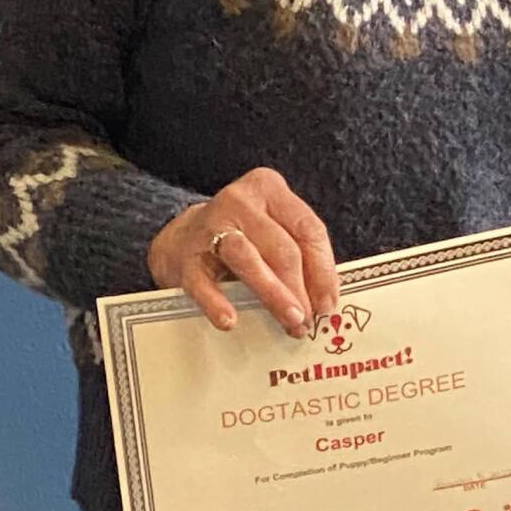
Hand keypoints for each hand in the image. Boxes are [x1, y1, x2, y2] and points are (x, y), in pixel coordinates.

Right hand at [148, 168, 341, 337]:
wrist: (182, 238)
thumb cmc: (242, 237)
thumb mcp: (272, 231)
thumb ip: (300, 256)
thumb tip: (323, 302)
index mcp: (269, 188)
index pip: (308, 229)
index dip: (324, 271)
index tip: (328, 304)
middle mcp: (240, 201)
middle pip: (282, 248)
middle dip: (300, 289)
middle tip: (309, 321)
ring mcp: (210, 225)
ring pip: (248, 259)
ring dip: (273, 294)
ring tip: (290, 321)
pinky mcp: (186, 255)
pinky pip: (203, 282)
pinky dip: (217, 303)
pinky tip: (230, 321)